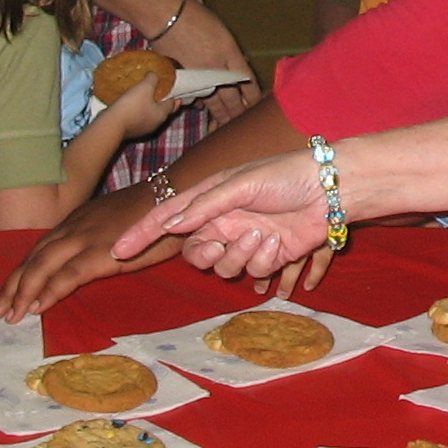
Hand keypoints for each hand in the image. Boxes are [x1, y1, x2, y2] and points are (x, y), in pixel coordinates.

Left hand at [0, 187, 156, 319]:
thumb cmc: (152, 212)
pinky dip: (48, 292)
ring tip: (8, 314)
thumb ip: (99, 239)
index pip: (39, 249)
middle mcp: (73, 228)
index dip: (21, 272)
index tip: (7, 293)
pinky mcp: (99, 253)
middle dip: (10, 286)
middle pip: (32, 259)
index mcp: (76, 222)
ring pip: (41, 267)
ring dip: (21, 292)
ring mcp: (84, 239)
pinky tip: (36, 308)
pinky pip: (66, 276)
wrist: (174, 196)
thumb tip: (92, 258)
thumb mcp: (116, 223)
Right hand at [138, 151, 333, 281]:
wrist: (329, 190)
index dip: (141, 234)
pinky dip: (261, 260)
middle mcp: (223, 221)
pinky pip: (249, 271)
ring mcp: (244, 240)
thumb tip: (170, 225)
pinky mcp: (266, 256)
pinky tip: (278, 243)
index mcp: (210, 198)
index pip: (167, 219)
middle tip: (218, 243)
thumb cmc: (284, 175)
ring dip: (237, 256)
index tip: (118, 251)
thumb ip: (204, 206)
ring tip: (260, 234)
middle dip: (202, 253)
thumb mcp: (239, 184)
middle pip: (192, 252)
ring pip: (220, 266)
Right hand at [154, 0, 256, 128]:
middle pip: (232, 97)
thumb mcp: (222, 31)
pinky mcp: (182, 81)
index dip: (253, 95)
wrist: (166, 17)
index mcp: (230, 53)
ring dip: (222, 114)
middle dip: (239, 111)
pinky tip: (205, 109)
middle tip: (243, 121)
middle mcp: (216, 68)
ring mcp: (198, 77)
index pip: (247, 81)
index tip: (256, 104)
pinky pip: (195, 98)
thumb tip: (241, 63)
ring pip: (214, 102)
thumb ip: (232, 50)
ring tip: (227, 123)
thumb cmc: (195, 17)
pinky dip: (201, 104)